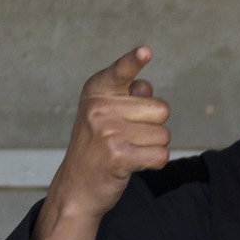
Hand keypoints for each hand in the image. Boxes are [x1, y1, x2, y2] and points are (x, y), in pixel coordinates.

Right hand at [50, 46, 170, 220]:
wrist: (76, 188)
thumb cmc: (98, 146)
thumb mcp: (105, 113)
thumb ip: (128, 95)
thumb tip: (146, 88)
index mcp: (96, 92)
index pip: (121, 71)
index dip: (134, 60)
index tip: (146, 51)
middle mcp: (99, 108)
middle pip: (161, 109)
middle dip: (153, 126)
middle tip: (127, 137)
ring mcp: (107, 132)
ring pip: (163, 135)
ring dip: (152, 146)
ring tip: (127, 151)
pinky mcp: (118, 157)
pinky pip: (160, 155)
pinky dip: (155, 163)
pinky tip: (134, 164)